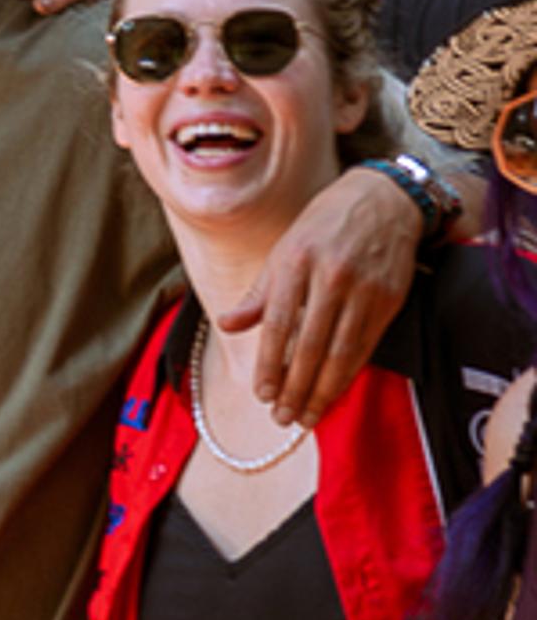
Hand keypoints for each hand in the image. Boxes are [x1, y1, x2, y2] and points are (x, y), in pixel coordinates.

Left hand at [225, 164, 427, 426]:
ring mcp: (364, 288)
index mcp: (295, 263)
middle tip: (283, 417)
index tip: (263, 394)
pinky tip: (335, 391)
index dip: (270, 363)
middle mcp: (330, 277)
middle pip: (310, 344)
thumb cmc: (321, 229)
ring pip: (341, 351)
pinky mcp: (390, 298)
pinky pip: (367, 344)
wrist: (381, 201)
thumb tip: (228, 326)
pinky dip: (350, 372)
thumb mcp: (283, 252)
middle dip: (296, 387)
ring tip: (307, 416)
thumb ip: (258, 294)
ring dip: (323, 389)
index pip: (278, 324)